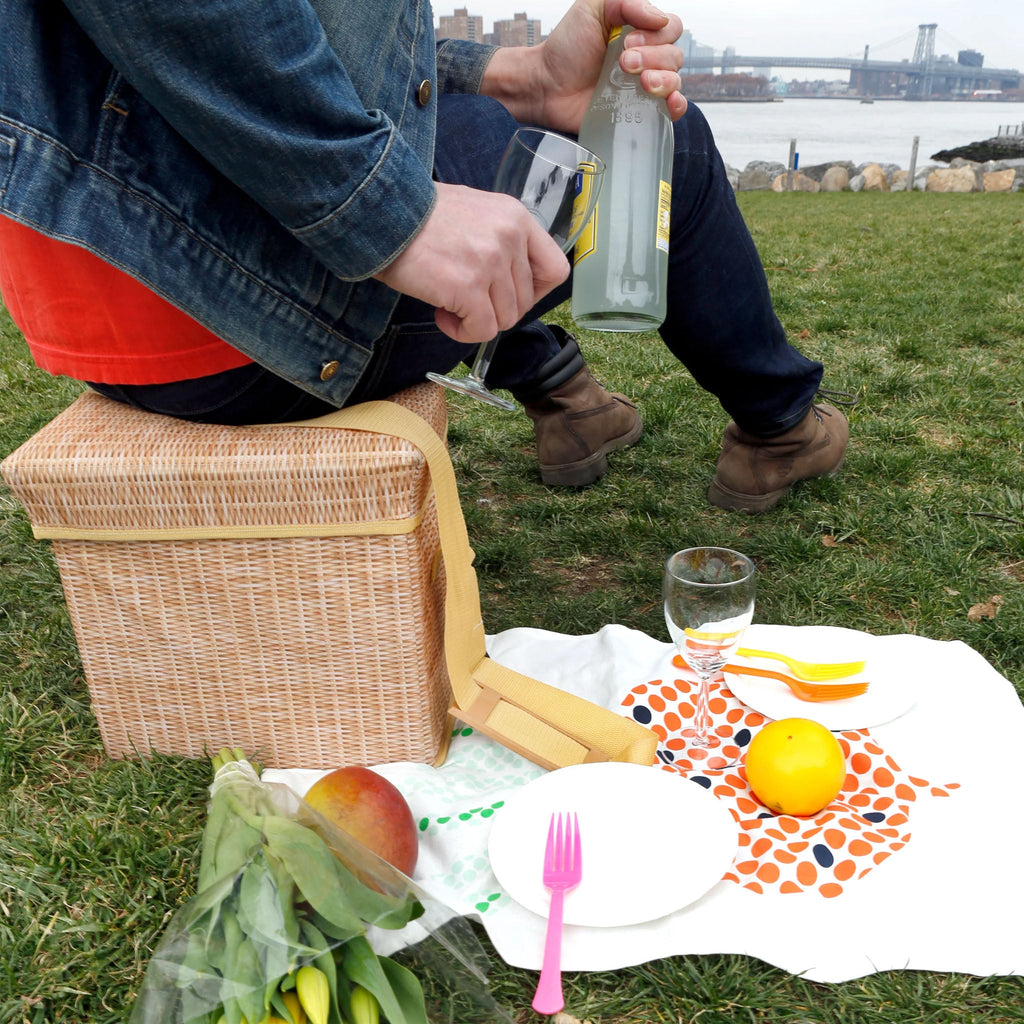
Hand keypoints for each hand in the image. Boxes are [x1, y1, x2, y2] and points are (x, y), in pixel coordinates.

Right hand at [374, 183, 568, 344]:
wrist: (381, 213)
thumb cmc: (418, 215)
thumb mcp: (475, 211)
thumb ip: (499, 239)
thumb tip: (507, 279)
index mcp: (516, 217)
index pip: (555, 270)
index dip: (535, 292)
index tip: (509, 295)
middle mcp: (509, 238)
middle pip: (524, 302)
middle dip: (495, 309)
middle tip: (466, 299)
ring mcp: (490, 263)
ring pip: (504, 320)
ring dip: (476, 320)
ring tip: (449, 304)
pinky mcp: (468, 287)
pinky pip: (482, 331)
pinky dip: (462, 332)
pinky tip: (443, 315)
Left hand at [483, 0, 685, 132]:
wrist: (546, 86)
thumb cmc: (566, 46)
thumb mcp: (592, 8)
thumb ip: (625, 3)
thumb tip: (660, 19)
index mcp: (639, 33)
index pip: (670, 28)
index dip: (657, 35)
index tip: (627, 42)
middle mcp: (646, 59)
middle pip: (674, 56)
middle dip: (653, 58)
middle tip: (623, 62)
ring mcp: (643, 88)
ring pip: (675, 81)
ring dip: (663, 79)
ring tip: (639, 82)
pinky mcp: (638, 114)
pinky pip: (671, 112)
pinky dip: (677, 106)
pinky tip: (669, 102)